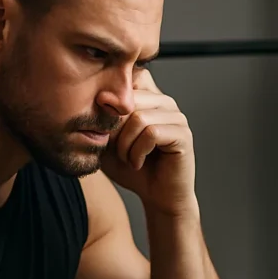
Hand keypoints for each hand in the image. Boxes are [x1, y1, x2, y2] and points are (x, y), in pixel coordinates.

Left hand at [99, 70, 196, 216]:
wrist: (157, 197)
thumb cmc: (132, 169)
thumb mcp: (106, 142)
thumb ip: (100, 120)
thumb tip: (95, 99)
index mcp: (148, 98)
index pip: (125, 81)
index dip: (109, 103)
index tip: (104, 128)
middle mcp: (164, 102)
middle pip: (129, 99)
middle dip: (114, 129)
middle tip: (116, 151)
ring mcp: (176, 116)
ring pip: (139, 117)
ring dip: (125, 144)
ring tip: (127, 159)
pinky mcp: (182, 134)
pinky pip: (152, 133)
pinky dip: (138, 152)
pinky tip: (137, 163)